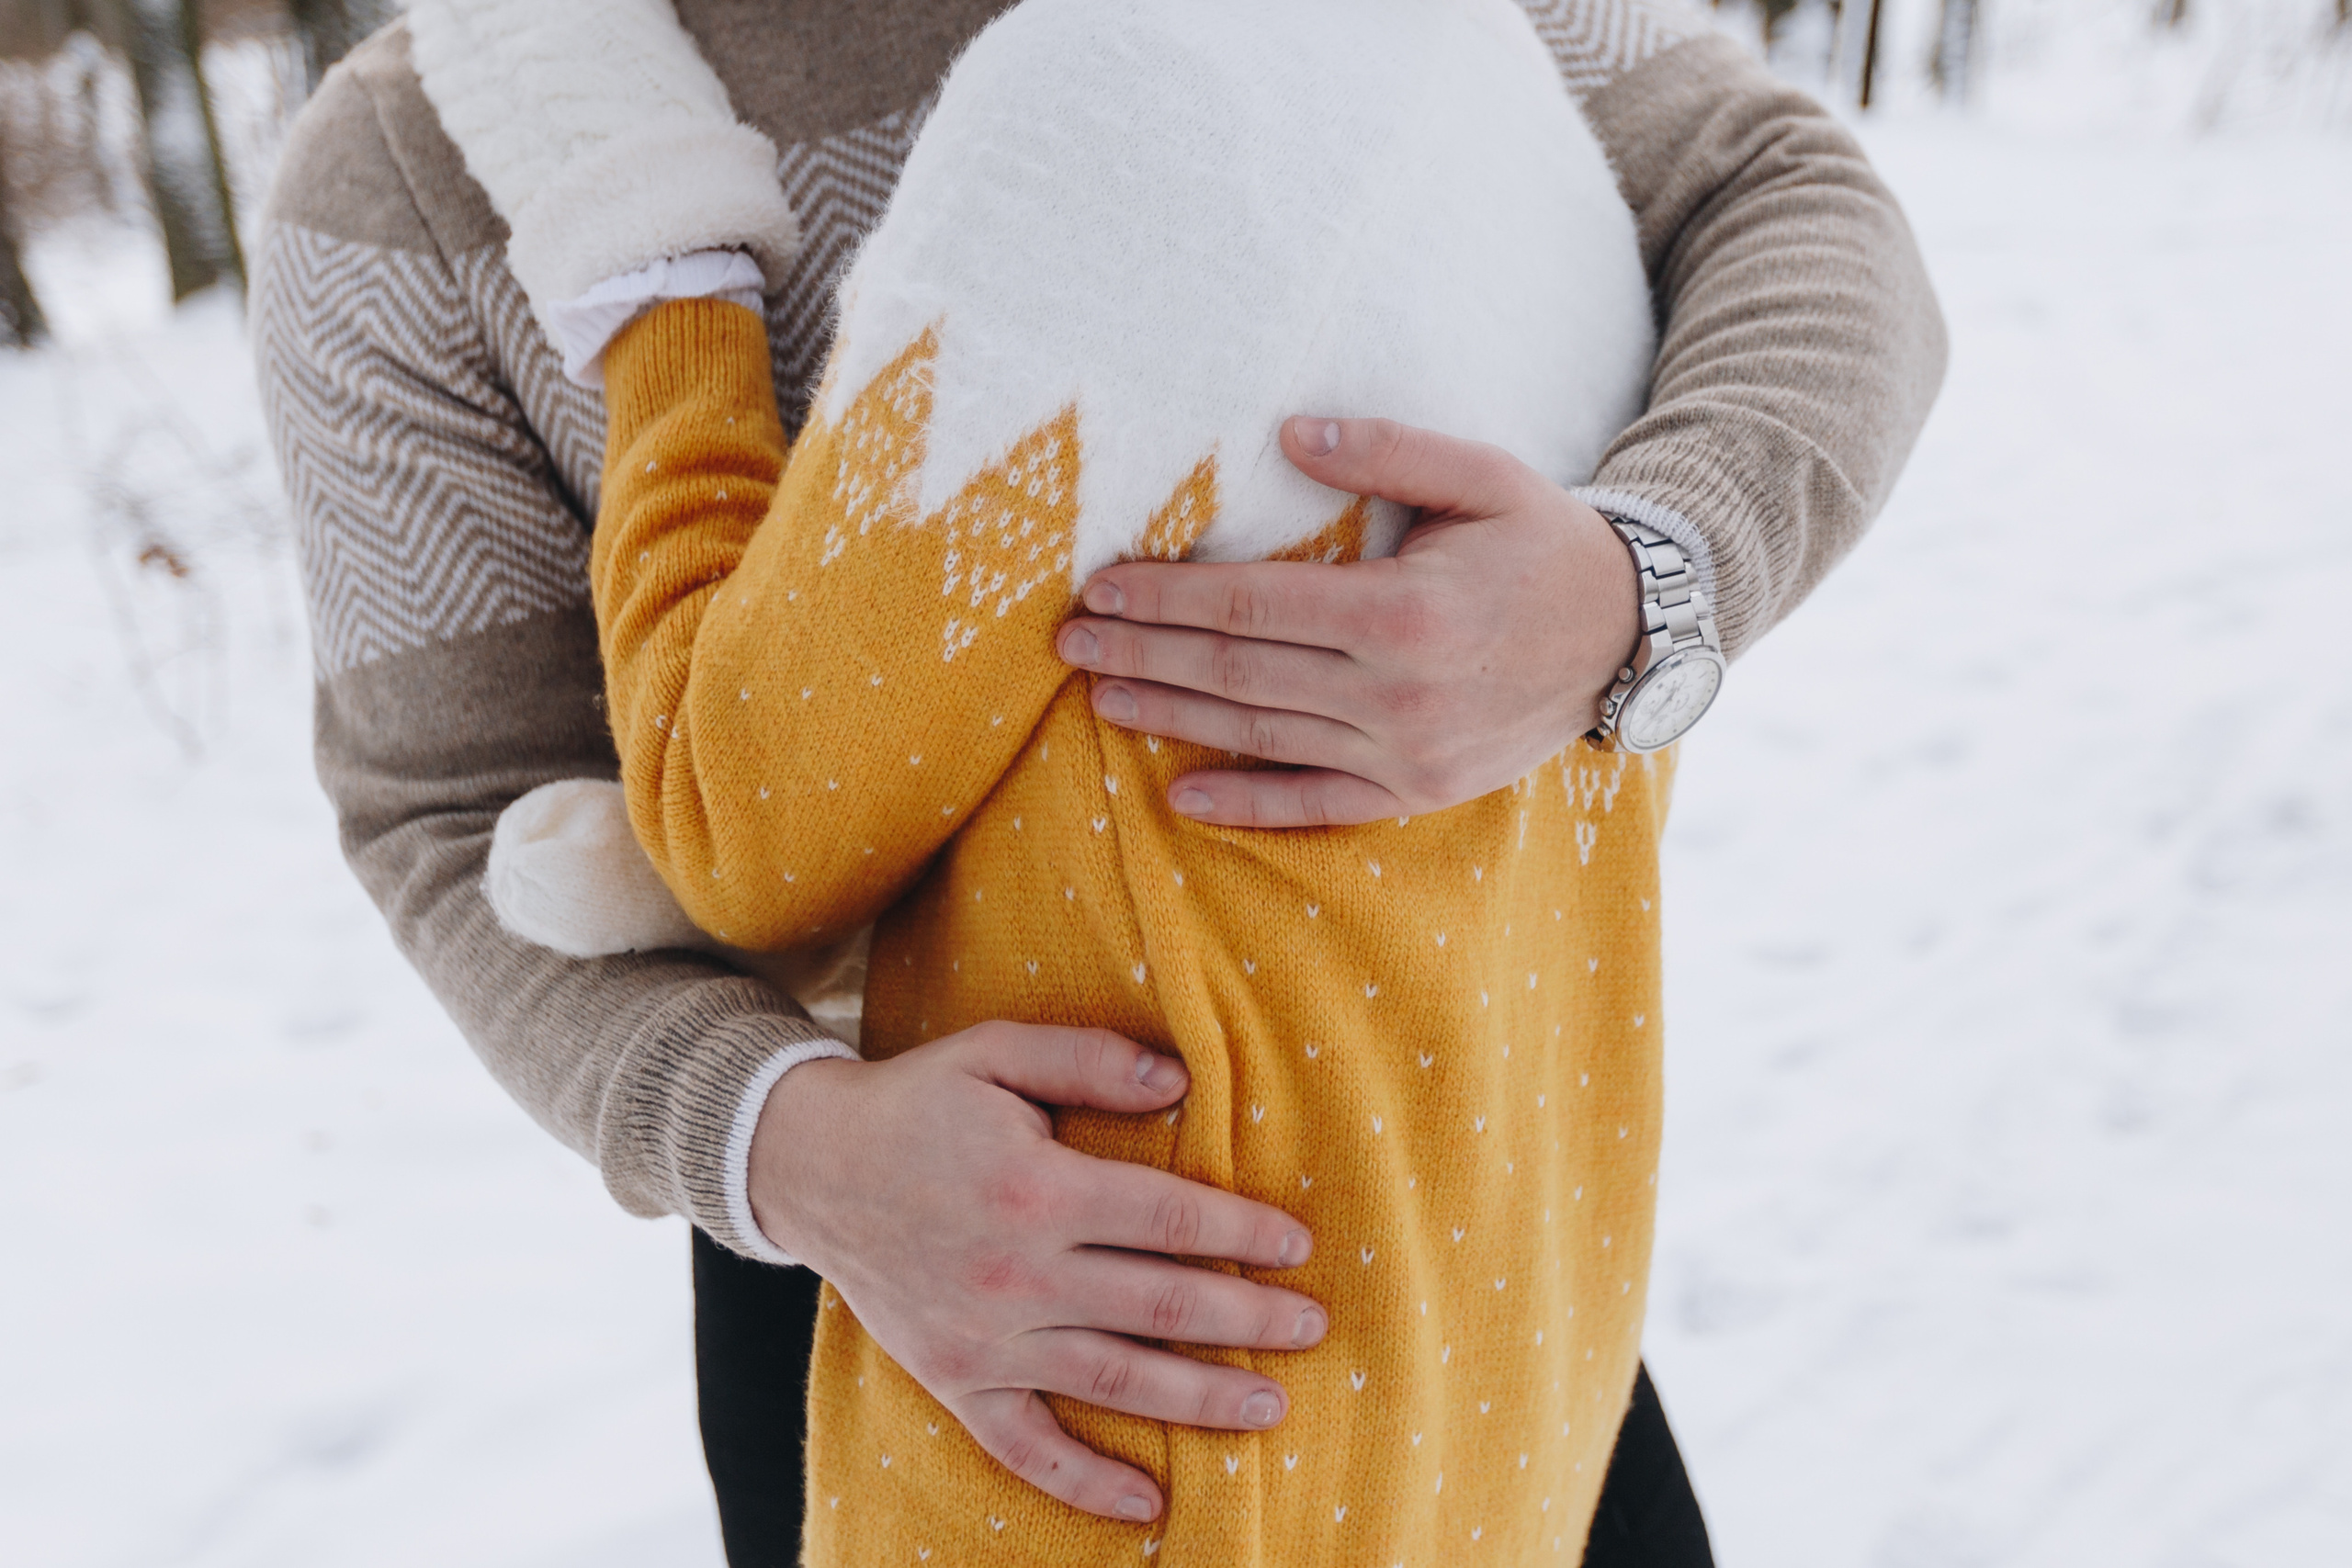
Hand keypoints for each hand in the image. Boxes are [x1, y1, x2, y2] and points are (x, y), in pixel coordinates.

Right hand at [747, 1024, 1322, 1523]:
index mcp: (1039, 1187)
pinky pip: (1029, 1446)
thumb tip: (1181, 1081)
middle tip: (1313, 1327)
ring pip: (1118, 1378)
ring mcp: (987, 1338)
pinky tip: (1149, 1503)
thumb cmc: (917, 1102)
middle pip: (1164, 1305)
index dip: (1244, 1229)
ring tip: (1272, 1404)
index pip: (1172, 1216)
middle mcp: (1019, 1272)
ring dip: (1203, 1398)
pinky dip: (1088, 1482)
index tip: (1297, 1243)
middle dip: (1249, 1318)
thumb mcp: (996, 1053)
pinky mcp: (956, 1382)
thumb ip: (1089, 1061)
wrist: (808, 1167)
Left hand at [1055, 416, 1640, 826]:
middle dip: (1142, 653)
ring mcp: (1404, 755)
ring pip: (1259, 737)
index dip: (1165, 596)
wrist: (1632, 639)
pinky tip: (1181, 795)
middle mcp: (1395, 695)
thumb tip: (1288, 435)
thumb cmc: (1544, 544)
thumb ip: (1385, 452)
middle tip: (1067, 642)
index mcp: (1402, 612)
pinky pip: (1315, 806)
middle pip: (1236, 673)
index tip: (1099, 584)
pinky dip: (1245, 803)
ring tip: (1101, 695)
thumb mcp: (1480, 477)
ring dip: (1171, 717)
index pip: (1249, 604)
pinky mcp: (1416, 793)